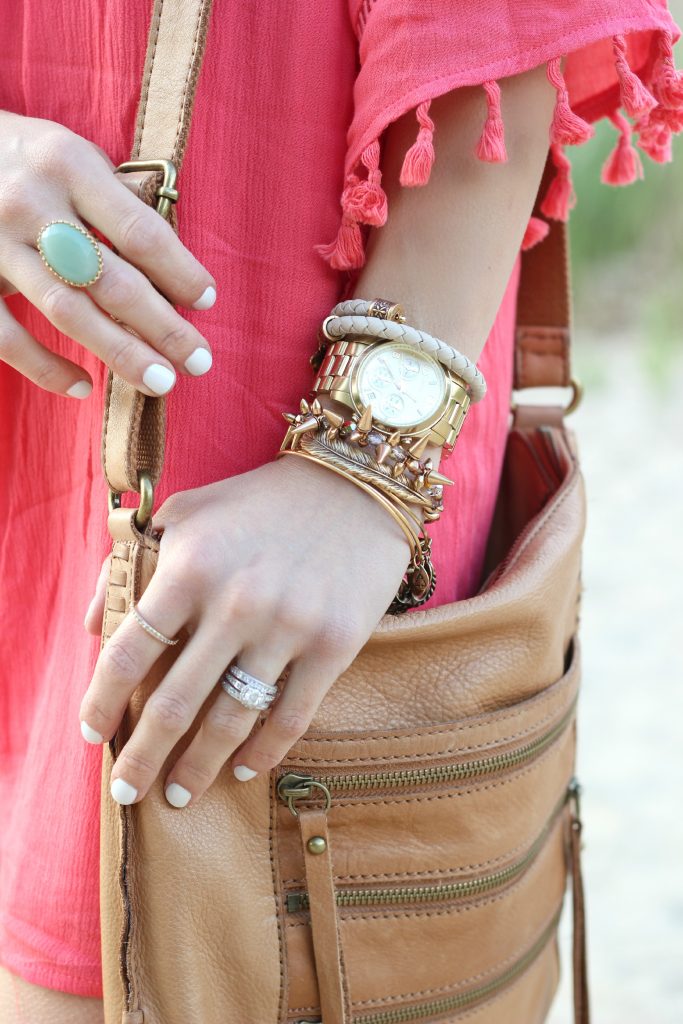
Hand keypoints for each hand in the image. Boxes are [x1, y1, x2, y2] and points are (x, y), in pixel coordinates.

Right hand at [0, 110, 215, 397]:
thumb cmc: (24, 157)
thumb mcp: (69, 153)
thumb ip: (114, 200)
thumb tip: (170, 266)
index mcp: (68, 164)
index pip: (139, 231)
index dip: (180, 273)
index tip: (207, 301)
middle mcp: (31, 202)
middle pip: (111, 280)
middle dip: (163, 327)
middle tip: (199, 361)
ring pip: (67, 312)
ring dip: (120, 353)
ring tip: (161, 381)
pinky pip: (7, 337)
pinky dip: (45, 367)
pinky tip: (83, 386)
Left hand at [80, 455, 409, 806]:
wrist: (353, 486)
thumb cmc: (259, 502)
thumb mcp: (186, 513)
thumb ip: (131, 562)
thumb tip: (95, 627)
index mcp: (191, 565)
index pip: (129, 651)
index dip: (102, 700)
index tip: (91, 733)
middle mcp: (236, 601)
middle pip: (175, 701)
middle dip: (144, 757)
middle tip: (128, 791)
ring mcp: (289, 626)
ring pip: (232, 719)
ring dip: (199, 767)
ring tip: (181, 794)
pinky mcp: (334, 644)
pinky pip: (292, 715)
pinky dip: (263, 751)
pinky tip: (244, 767)